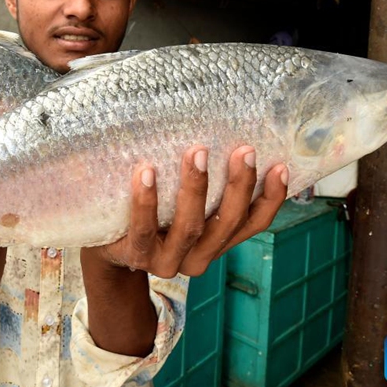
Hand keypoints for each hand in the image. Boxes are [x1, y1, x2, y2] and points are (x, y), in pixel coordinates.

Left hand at [93, 145, 287, 277]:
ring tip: (198, 151)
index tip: (281, 166)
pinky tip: (146, 171)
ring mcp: (166, 260)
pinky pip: (142, 228)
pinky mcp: (134, 254)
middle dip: (239, 186)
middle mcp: (197, 256)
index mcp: (216, 243)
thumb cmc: (151, 214)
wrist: (105, 248)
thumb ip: (206, 185)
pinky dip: (146, 200)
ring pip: (189, 226)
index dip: (271, 199)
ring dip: (197, 188)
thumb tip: (227, 126)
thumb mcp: (181, 203)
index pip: (253, 223)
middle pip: (227, 223)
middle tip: (244, 150)